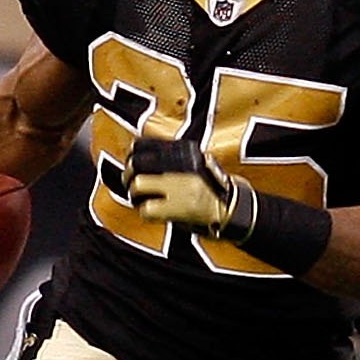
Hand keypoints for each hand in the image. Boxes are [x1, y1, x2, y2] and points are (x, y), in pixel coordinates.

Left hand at [128, 137, 259, 239]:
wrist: (231, 211)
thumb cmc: (212, 191)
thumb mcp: (195, 166)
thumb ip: (174, 162)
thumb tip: (144, 158)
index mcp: (184, 155)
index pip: (146, 145)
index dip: (133, 154)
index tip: (131, 162)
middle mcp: (180, 170)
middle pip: (137, 164)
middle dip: (128, 175)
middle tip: (130, 183)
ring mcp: (179, 189)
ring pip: (138, 186)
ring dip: (134, 195)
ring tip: (140, 200)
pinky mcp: (178, 209)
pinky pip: (147, 209)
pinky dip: (144, 212)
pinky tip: (151, 213)